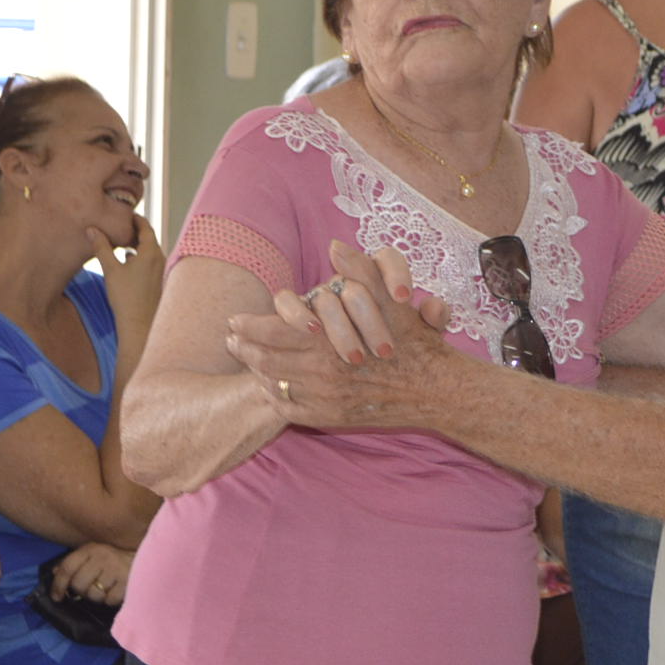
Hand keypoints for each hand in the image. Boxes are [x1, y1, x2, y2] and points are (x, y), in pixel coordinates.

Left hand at [48, 541, 134, 605]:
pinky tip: (117, 590)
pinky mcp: (128, 581)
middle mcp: (102, 557)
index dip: (58, 585)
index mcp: (91, 549)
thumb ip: (75, 562)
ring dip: (98, 596)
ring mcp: (116, 569)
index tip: (57, 597)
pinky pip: (109, 600)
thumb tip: (54, 572)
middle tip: (91, 589)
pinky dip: (111, 599)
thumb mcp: (94, 554)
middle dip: (82, 592)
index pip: (67, 568)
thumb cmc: (116, 557)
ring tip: (106, 588)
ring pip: (94, 594)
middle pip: (79, 584)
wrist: (148, 556)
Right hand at [86, 212, 166, 335]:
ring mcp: (161, 271)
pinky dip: (140, 257)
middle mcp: (160, 260)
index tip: (127, 213)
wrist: (139, 324)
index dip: (137, 219)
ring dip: (137, 245)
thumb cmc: (125, 297)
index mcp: (151, 253)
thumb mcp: (110, 269)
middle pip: (149, 239)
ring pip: (150, 251)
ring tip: (122, 241)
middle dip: (136, 231)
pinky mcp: (158, 281)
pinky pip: (150, 262)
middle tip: (122, 225)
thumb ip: (101, 247)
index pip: (146, 228)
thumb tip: (91, 229)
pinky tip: (128, 262)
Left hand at [225, 240, 463, 430]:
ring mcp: (324, 399)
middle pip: (264, 360)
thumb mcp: (391, 300)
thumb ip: (361, 271)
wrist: (434, 389)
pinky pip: (288, 409)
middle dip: (242, 348)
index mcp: (328, 340)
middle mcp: (321, 372)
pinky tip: (271, 386)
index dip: (248, 325)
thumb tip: (335, 246)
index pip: (272, 331)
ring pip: (273, 385)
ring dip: (255, 371)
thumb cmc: (413, 343)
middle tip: (230, 340)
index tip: (234, 320)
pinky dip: (274, 396)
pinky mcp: (330, 418)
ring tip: (246, 360)